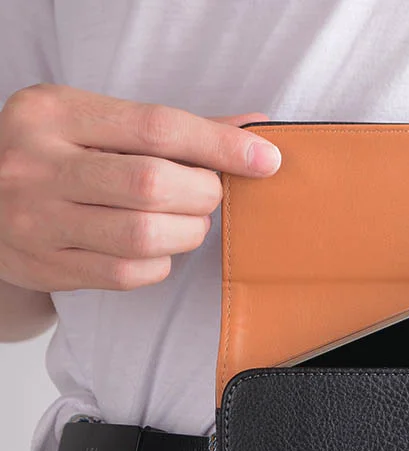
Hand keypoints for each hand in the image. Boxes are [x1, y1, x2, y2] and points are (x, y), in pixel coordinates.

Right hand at [0, 83, 281, 291]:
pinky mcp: (47, 266)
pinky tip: (158, 248)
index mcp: (53, 114)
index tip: (265, 158)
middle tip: (209, 194)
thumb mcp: (93, 123)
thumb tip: (251, 130)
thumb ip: (167, 128)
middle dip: (203, 194)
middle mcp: (38, 165)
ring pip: (144, 236)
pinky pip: (128, 274)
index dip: (220, 145)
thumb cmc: (54, 158)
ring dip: (188, 232)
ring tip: (187, 221)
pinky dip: (161, 263)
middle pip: (152, 184)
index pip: (155, 127)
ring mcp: (38, 220)